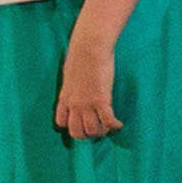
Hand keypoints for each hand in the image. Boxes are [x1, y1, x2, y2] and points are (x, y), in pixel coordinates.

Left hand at [53, 27, 122, 143]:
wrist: (89, 47)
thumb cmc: (81, 54)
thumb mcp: (70, 72)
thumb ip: (73, 83)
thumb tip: (78, 83)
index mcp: (65, 97)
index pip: (61, 122)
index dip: (71, 126)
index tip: (81, 124)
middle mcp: (74, 104)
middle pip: (76, 132)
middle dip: (87, 135)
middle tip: (97, 130)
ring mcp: (86, 104)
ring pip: (93, 130)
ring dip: (102, 132)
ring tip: (109, 127)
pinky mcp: (101, 100)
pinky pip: (108, 121)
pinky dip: (115, 125)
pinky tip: (119, 124)